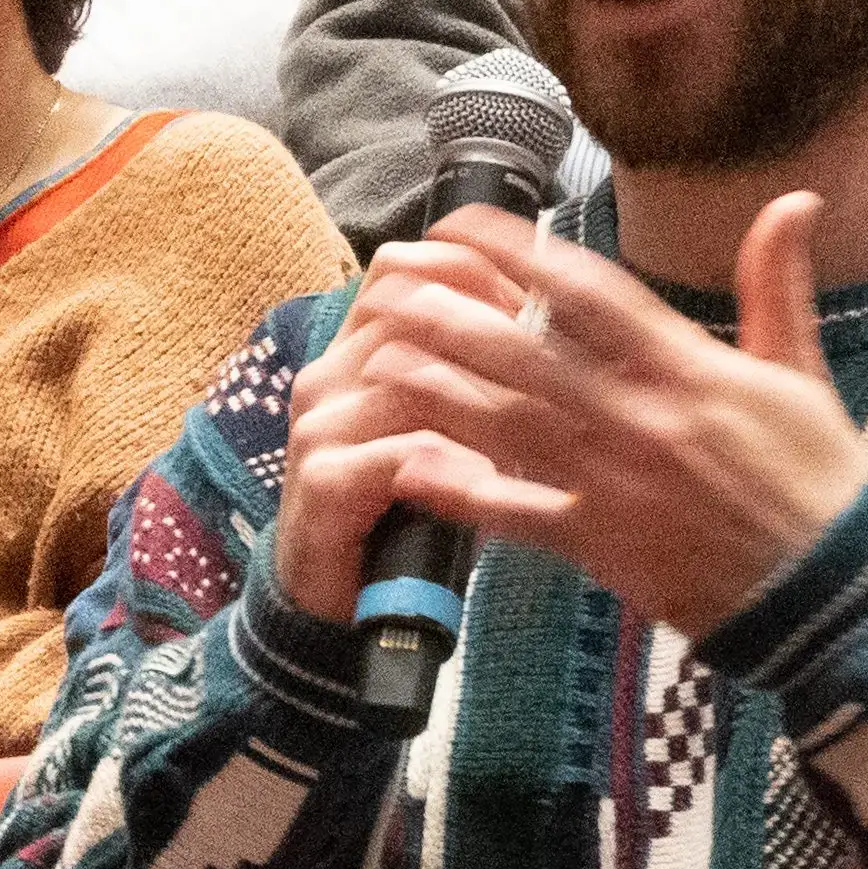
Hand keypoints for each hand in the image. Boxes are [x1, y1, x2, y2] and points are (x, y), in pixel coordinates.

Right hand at [267, 228, 571, 628]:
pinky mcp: (323, 480)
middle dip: (487, 328)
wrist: (329, 598)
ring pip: (411, 377)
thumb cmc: (400, 508)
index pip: (398, 271)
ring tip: (539, 426)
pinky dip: (460, 463)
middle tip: (548, 359)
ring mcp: (320, 426)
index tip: (531, 300)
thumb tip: (547, 330)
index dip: (467, 271)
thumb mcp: (439, 431)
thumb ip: (468, 379)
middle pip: (406, 308)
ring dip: (484, 401)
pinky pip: (404, 452)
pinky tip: (497, 482)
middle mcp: (328, 376)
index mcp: (352, 352)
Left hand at [339, 198, 867, 644]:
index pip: (593, 295)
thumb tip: (797, 199)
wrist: (838, 592)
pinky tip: (412, 471)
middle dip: (455, 318)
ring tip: (381, 361)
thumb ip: (778, 284)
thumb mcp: (802, 372)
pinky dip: (466, 497)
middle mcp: (645, 421)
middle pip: (530, 359)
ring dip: (441, 392)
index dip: (523, 253)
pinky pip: (522, 519)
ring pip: (512, 430)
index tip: (468, 225)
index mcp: (692, 370)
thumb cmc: (822, 479)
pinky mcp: (605, 548)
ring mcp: (618, 487)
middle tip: (393, 286)